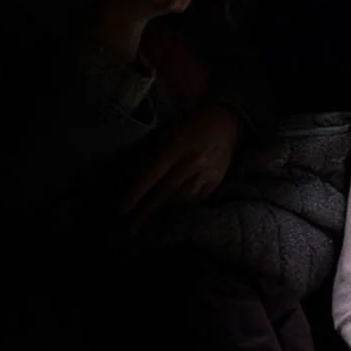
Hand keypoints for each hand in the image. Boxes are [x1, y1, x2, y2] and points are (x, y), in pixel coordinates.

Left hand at [120, 102, 240, 229]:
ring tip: (152, 218)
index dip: (136, 193)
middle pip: (165, 192)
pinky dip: (183, 206)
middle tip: (132, 228)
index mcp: (176, 146)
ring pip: (182, 199)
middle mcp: (192, 162)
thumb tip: (134, 177)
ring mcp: (207, 174)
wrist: (227, 121)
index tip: (123, 210)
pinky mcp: (217, 181)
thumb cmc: (190, 124)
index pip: (152, 174)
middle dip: (146, 211)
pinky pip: (197, 200)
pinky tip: (174, 210)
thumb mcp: (168, 132)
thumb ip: (153, 153)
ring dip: (164, 210)